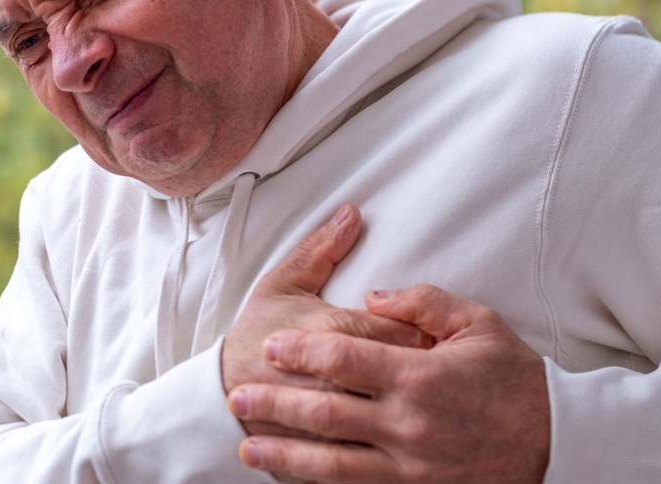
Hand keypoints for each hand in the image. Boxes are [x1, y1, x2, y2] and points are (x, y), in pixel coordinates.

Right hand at [222, 205, 433, 439]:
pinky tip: (401, 430)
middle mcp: (335, 373)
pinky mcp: (327, 447)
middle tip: (440, 365)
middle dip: (425, 366)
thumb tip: (352, 213)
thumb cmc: (255, 335)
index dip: (422, 329)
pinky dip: (391, 438)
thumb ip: (321, 249)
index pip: (398, 327)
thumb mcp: (282, 284)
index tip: (433, 331)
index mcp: (330, 329)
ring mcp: (331, 415)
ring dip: (412, 402)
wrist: (221, 392)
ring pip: (392, 409)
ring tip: (424, 397)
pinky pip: (372, 445)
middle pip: (402, 369)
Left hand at [228, 284, 549, 482]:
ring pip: (331, 464)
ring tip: (248, 446)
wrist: (558, 447)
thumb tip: (374, 293)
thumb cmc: (517, 381)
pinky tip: (293, 481)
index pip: (342, 357)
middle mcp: (408, 425)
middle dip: (275, 403)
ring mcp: (409, 467)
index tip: (271, 345)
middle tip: (238, 394)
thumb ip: (423, 302)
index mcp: (419, 376)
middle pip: (324, 412)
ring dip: (284, 454)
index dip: (299, 350)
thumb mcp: (480, 325)